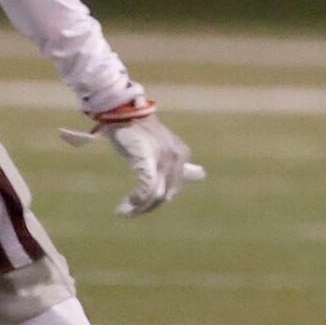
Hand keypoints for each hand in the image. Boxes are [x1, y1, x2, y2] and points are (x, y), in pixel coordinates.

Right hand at [59, 103, 205, 216]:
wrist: (122, 113)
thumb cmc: (140, 130)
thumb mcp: (164, 148)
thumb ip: (183, 165)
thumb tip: (203, 175)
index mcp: (182, 154)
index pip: (175, 187)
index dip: (159, 199)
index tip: (143, 203)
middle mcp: (176, 157)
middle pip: (166, 194)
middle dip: (149, 207)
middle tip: (131, 210)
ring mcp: (163, 159)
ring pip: (156, 196)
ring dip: (139, 208)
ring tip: (124, 212)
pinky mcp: (147, 161)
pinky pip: (145, 190)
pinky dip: (134, 203)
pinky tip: (123, 208)